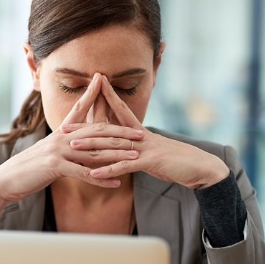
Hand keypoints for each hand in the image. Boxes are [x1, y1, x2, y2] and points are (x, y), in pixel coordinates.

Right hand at [0, 74, 143, 220]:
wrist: (5, 180)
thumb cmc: (27, 168)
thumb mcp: (46, 153)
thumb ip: (62, 146)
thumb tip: (75, 143)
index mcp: (59, 132)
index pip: (79, 109)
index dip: (93, 96)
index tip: (104, 82)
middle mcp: (60, 137)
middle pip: (96, 131)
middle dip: (120, 132)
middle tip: (140, 133)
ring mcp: (57, 151)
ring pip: (94, 152)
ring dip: (116, 155)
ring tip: (135, 157)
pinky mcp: (55, 167)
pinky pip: (83, 172)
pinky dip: (100, 178)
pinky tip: (116, 182)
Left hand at [63, 78, 229, 189]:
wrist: (201, 167)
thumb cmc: (176, 161)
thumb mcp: (153, 152)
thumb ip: (137, 148)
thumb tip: (123, 149)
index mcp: (140, 131)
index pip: (120, 110)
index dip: (106, 98)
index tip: (92, 88)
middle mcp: (140, 135)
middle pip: (108, 128)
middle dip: (85, 127)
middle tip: (64, 126)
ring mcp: (145, 147)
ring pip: (113, 145)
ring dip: (91, 147)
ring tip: (71, 147)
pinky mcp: (150, 162)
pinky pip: (125, 166)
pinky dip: (108, 170)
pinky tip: (93, 175)